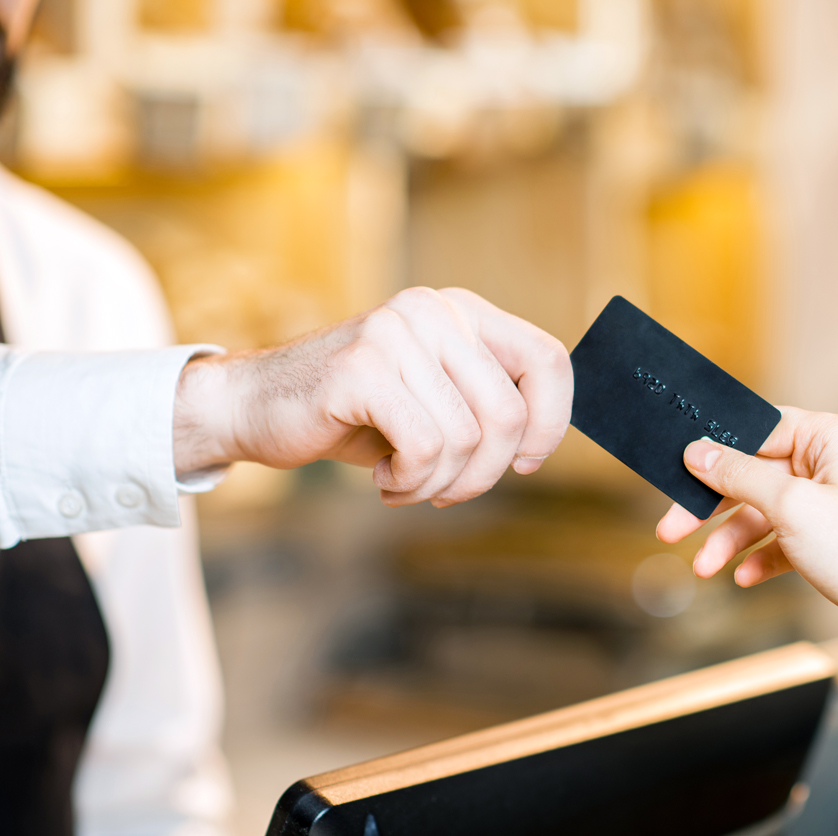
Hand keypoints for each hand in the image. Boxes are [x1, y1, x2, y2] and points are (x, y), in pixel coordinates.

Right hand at [173, 286, 572, 507]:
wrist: (254, 405)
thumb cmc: (355, 414)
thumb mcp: (435, 400)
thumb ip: (486, 405)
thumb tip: (540, 444)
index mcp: (462, 311)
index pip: (547, 360)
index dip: (551, 422)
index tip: (525, 462)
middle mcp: (434, 311)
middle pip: (509, 414)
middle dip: (486, 473)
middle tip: (449, 490)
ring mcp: (396, 334)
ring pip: (467, 439)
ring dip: (442, 484)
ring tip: (408, 483)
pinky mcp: (362, 370)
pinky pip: (426, 449)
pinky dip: (413, 482)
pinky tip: (387, 480)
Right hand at [656, 408, 837, 685]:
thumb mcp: (789, 507)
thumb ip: (738, 475)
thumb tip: (699, 451)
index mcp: (836, 437)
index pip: (761, 429)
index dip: (718, 451)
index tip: (682, 470)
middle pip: (757, 474)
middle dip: (715, 507)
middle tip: (673, 528)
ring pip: (767, 510)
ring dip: (733, 540)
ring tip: (706, 568)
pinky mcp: (836, 537)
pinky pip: (786, 537)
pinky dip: (762, 556)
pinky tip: (744, 577)